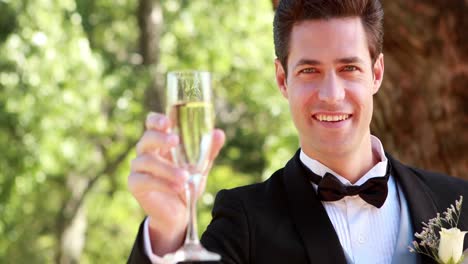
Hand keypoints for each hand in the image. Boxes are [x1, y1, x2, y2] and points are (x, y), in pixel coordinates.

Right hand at [127, 112, 224, 254]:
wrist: (178, 212)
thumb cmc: (186, 183)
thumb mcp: (200, 166)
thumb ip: (207, 151)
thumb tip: (219, 133)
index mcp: (160, 143)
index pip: (152, 124)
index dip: (157, 120)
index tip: (168, 122)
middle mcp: (146, 152)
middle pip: (147, 138)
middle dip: (161, 138)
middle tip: (176, 140)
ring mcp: (138, 167)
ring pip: (148, 161)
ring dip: (168, 168)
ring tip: (185, 178)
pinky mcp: (135, 184)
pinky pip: (145, 180)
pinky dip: (163, 184)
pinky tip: (177, 188)